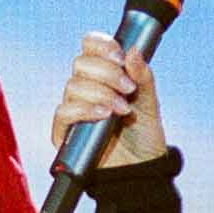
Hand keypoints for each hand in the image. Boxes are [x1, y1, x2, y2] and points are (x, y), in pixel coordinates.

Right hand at [51, 33, 168, 168]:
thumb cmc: (143, 133)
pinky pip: (64, 112)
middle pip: (81, 63)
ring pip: (73, 86)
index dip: (101, 45)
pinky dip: (84, 110)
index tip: (120, 57)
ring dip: (101, 93)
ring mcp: (73, 108)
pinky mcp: (64, 131)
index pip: (90, 46)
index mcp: (103, 74)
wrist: (141, 168)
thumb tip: (133, 49)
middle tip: (128, 89)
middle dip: (107, 73)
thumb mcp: (149, 101)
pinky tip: (104, 115)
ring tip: (123, 109)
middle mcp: (85, 87)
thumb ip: (142, 76)